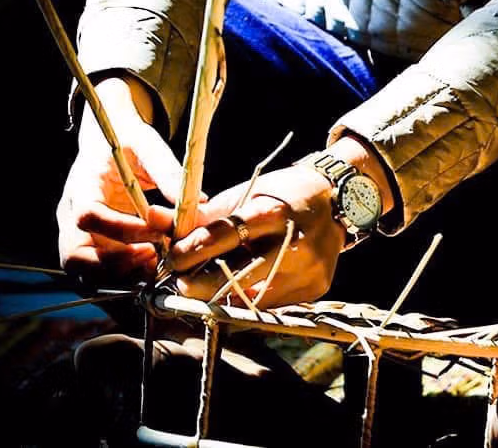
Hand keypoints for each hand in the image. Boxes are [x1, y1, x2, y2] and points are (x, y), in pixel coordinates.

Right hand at [57, 75, 180, 285]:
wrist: (109, 142)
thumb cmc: (128, 141)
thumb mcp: (148, 146)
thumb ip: (168, 172)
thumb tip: (199, 203)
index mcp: (81, 185)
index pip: (88, 215)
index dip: (122, 229)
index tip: (158, 232)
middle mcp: (70, 215)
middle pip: (74, 256)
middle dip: (114, 265)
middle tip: (153, 258)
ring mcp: (75, 234)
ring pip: (83, 273)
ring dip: (119, 276)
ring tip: (155, 264)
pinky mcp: (89, 247)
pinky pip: (96, 275)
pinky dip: (121, 278)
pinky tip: (149, 267)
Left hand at [167, 160, 344, 308]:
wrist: (339, 201)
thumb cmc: (285, 194)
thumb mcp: (249, 193)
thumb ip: (206, 214)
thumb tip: (158, 222)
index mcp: (274, 212)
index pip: (225, 235)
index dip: (193, 249)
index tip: (171, 258)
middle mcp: (295, 243)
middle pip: (236, 277)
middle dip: (200, 285)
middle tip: (181, 283)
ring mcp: (308, 270)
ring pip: (251, 299)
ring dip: (222, 295)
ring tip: (208, 285)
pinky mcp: (315, 288)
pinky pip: (271, 304)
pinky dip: (251, 298)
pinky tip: (245, 286)